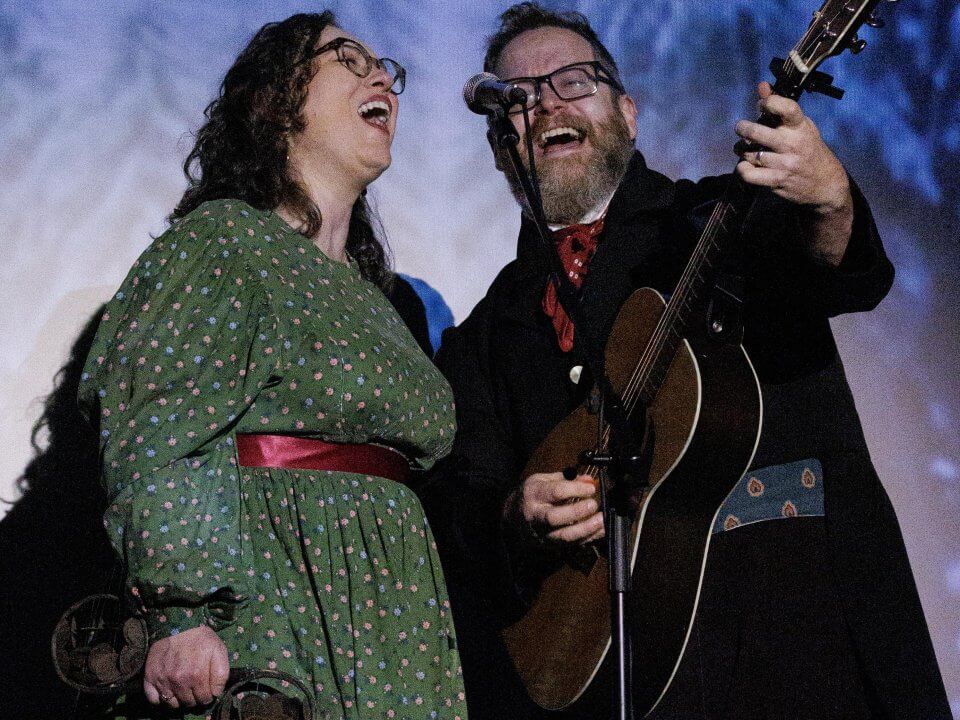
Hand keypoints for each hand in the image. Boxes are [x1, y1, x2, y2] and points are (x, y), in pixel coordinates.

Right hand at [143, 624, 228, 709]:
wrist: (177, 625)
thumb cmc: (200, 639)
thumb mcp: (219, 650)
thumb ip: (221, 674)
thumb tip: (216, 693)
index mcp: (197, 675)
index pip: (204, 699)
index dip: (208, 694)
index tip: (207, 688)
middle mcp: (178, 681)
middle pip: (189, 703)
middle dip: (194, 697)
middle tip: (195, 687)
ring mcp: (163, 681)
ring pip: (172, 704)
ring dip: (179, 699)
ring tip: (183, 687)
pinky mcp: (150, 678)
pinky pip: (154, 700)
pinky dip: (161, 698)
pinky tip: (168, 689)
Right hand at [514, 471, 603, 543]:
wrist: (513, 518)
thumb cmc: (531, 496)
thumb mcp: (543, 480)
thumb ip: (567, 479)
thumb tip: (589, 480)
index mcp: (534, 494)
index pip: (555, 492)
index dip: (575, 489)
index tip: (591, 488)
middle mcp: (537, 515)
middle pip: (555, 517)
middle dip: (577, 512)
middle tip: (593, 505)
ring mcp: (543, 532)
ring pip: (564, 535)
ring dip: (586, 529)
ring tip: (601, 521)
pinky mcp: (552, 544)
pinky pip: (572, 544)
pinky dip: (589, 538)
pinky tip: (600, 531)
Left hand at [734, 82, 852, 263]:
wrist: (825, 184)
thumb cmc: (809, 150)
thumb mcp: (801, 126)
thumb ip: (780, 107)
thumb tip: (762, 86)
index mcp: (801, 127)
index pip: (786, 108)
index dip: (769, 102)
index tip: (761, 104)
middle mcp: (792, 144)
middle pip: (757, 133)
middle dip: (743, 128)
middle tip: (741, 127)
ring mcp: (785, 164)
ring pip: (750, 153)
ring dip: (742, 150)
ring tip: (744, 147)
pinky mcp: (777, 181)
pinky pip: (749, 174)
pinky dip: (743, 169)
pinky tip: (746, 164)